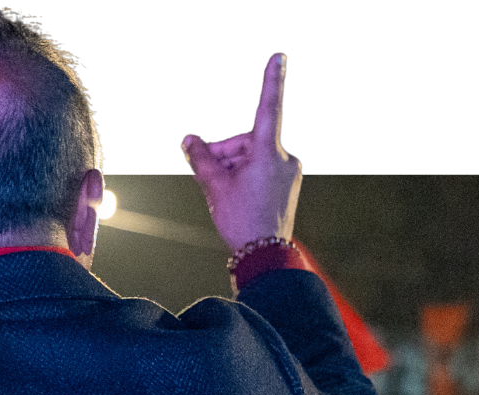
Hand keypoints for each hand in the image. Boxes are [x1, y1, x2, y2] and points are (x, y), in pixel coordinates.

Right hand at [181, 53, 301, 251]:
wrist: (265, 254)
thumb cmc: (241, 219)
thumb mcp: (214, 185)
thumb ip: (201, 157)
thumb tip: (189, 138)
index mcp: (269, 153)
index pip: (269, 108)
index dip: (271, 80)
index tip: (278, 56)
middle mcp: (285, 158)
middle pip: (246, 141)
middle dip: (224, 154)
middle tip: (206, 176)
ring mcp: (289, 172)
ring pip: (252, 156)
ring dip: (233, 167)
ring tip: (220, 192)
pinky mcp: (288, 184)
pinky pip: (262, 169)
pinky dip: (245, 175)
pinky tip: (233, 195)